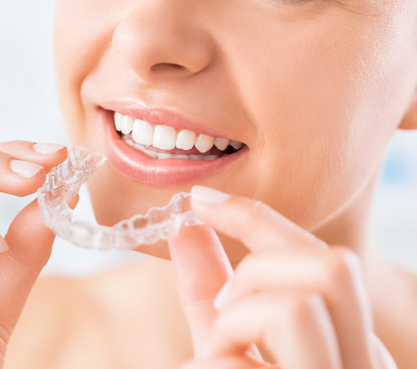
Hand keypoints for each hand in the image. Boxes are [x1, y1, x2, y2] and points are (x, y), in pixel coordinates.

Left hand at [168, 186, 396, 368]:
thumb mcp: (221, 343)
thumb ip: (208, 290)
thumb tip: (185, 226)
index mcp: (349, 341)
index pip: (324, 255)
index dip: (256, 216)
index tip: (201, 199)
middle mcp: (365, 365)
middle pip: (335, 265)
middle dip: (258, 270)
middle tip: (223, 310)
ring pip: (299, 307)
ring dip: (234, 325)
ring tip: (217, 357)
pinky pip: (245, 364)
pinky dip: (210, 366)